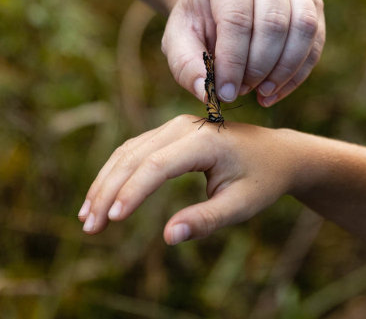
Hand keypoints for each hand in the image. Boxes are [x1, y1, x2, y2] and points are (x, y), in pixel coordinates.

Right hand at [78, 115, 296, 243]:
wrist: (278, 154)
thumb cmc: (262, 180)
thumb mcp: (242, 205)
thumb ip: (206, 220)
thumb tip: (168, 237)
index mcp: (206, 141)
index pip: (157, 165)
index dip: (132, 192)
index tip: (112, 220)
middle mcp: (186, 127)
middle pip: (135, 157)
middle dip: (108, 192)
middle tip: (89, 228)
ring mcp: (176, 127)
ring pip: (129, 152)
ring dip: (105, 184)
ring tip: (87, 219)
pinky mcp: (171, 133)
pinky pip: (135, 151)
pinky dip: (114, 174)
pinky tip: (100, 199)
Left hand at [162, 0, 325, 106]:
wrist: (222, 0)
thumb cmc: (200, 20)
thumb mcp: (178, 37)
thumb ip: (185, 64)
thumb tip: (206, 92)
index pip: (237, 17)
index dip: (233, 61)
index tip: (225, 92)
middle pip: (274, 23)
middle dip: (258, 67)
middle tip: (241, 90)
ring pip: (304, 28)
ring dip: (284, 70)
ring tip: (261, 93)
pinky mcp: (314, 4)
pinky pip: (316, 41)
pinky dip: (298, 74)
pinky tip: (274, 91)